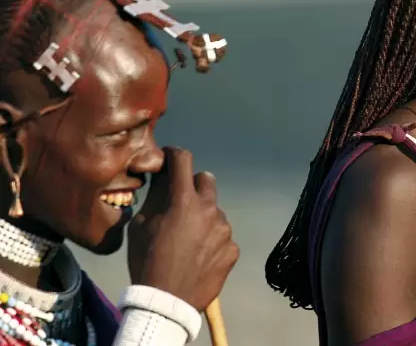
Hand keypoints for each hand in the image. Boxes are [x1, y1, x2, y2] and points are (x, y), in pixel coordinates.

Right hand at [127, 147, 239, 309]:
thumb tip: (162, 178)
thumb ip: (155, 197)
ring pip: (215, 211)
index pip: (183, 160)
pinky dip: (212, 241)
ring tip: (188, 240)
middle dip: (193, 185)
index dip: (175, 154)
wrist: (166, 303)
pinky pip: (222, 237)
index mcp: (184, 201)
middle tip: (181, 200)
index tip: (171, 157)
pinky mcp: (233, 248)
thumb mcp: (140, 226)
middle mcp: (209, 210)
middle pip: (206, 180)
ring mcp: (224, 230)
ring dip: (203, 217)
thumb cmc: (147, 262)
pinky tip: (199, 256)